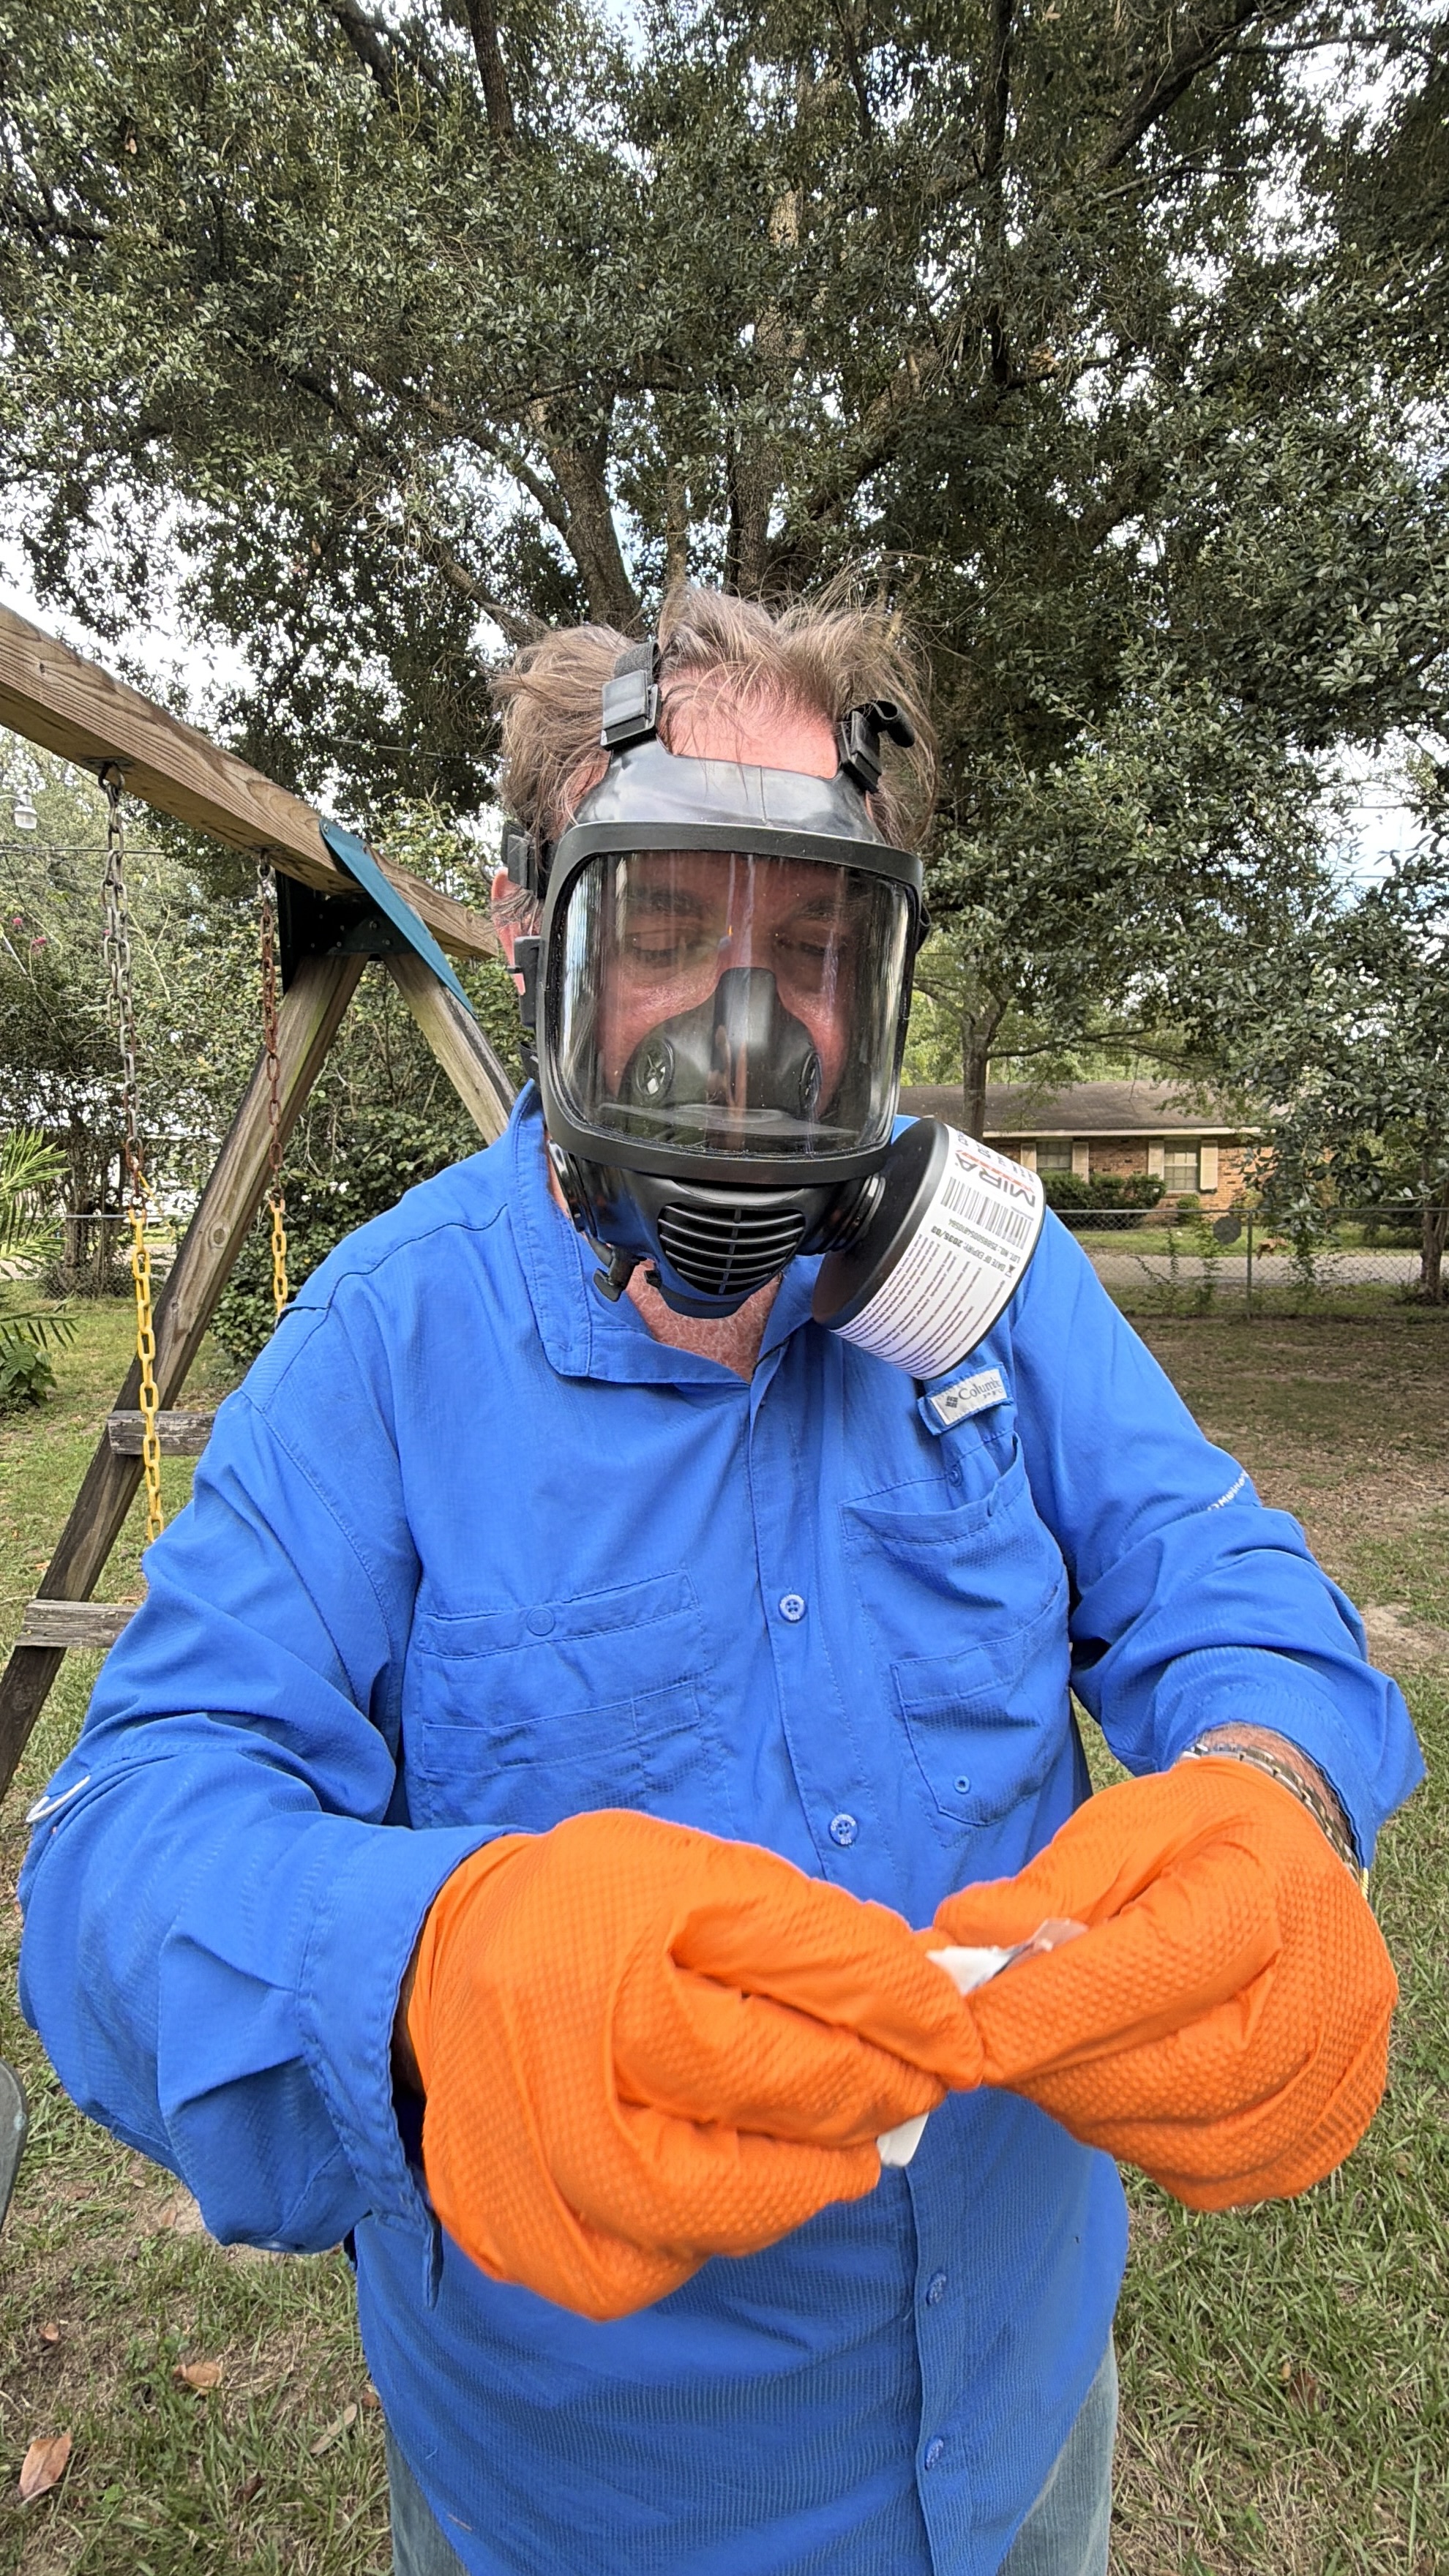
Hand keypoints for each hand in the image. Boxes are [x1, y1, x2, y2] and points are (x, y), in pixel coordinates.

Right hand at [406, 1808, 970, 2317]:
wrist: (442, 1966)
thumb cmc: (592, 1912)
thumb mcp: (695, 1875)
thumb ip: (809, 1931)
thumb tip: (925, 2002)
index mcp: (609, 1914)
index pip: (794, 1965)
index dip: (899, 2005)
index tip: (958, 2034)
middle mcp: (553, 2027)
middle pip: (756, 2083)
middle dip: (866, 2091)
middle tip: (917, 2092)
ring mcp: (521, 2139)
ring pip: (704, 2199)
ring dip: (803, 2181)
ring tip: (846, 2152)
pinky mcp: (511, 2223)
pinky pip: (644, 2264)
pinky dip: (714, 2236)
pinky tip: (741, 2189)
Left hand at [924, 1758, 1396, 2207]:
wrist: (1291, 1856)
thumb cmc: (1193, 1842)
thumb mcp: (1117, 1828)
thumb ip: (1046, 1890)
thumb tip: (961, 1940)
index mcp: (1268, 1895)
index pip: (1157, 1974)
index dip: (1049, 2011)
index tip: (965, 2031)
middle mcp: (1329, 1995)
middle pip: (1182, 2074)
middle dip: (1063, 2072)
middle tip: (991, 2052)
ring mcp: (1339, 2074)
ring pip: (1194, 2144)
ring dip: (1096, 2112)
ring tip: (1048, 2062)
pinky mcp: (1328, 2130)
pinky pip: (1215, 2175)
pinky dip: (1146, 2145)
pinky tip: (1115, 2092)